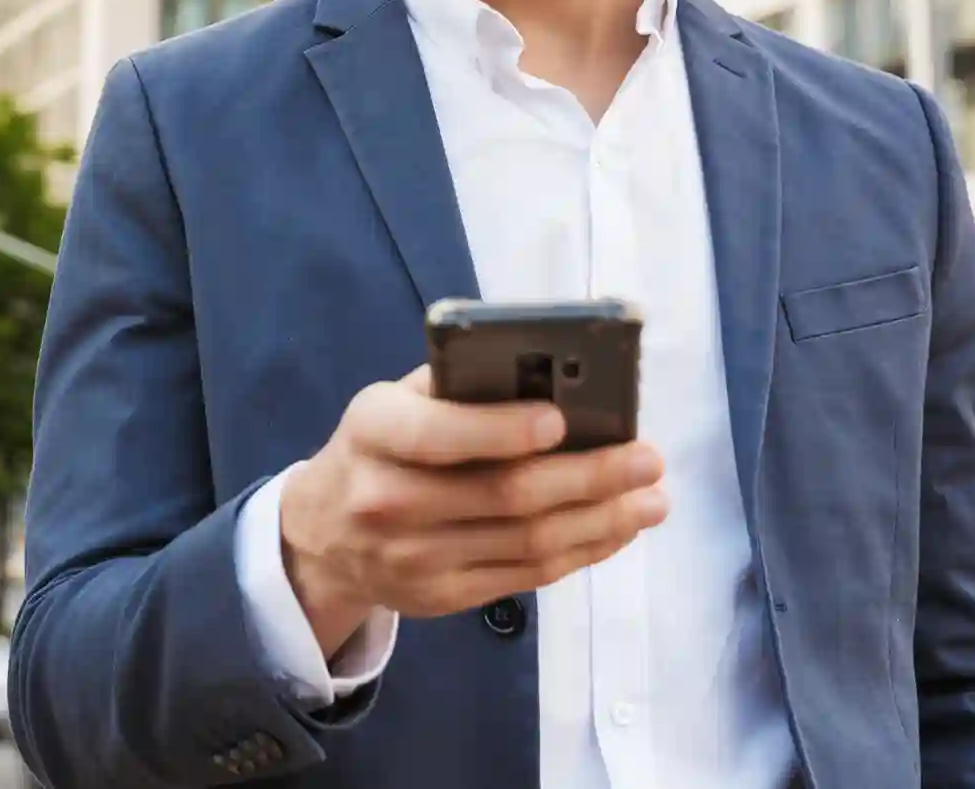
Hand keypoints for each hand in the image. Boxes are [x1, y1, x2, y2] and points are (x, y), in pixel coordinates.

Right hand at [278, 366, 668, 656]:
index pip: (439, 434)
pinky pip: (527, 575)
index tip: (562, 420)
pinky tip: (617, 528)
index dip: (502, 429)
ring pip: (527, 541)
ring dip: (602, 520)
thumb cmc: (379, 448)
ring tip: (651, 499)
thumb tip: (554, 377)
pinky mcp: (442, 597)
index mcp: (373, 432)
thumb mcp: (393, 403)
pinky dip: (582, 551)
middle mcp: (387, 500)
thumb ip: (456, 387)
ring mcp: (414, 558)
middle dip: (588, 477)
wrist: (323, 535)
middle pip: (504, 495)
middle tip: (647, 459)